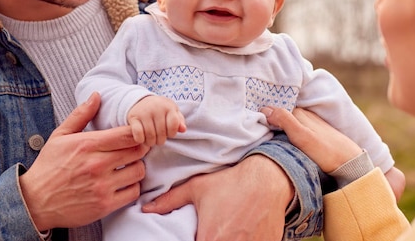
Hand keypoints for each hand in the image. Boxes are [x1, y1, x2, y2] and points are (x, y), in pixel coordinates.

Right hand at [19, 92, 149, 229]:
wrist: (35, 201)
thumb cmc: (49, 167)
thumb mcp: (60, 136)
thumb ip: (81, 115)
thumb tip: (96, 96)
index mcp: (88, 144)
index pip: (127, 134)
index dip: (138, 132)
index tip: (136, 133)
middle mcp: (97, 164)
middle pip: (137, 151)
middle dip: (140, 147)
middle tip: (135, 148)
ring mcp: (102, 186)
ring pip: (138, 171)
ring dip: (137, 167)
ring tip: (128, 165)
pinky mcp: (105, 205)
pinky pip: (133, 193)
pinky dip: (132, 187)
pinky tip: (123, 183)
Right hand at [127, 95, 185, 145]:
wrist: (142, 101)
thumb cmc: (161, 110)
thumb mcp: (172, 112)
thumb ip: (179, 121)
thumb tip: (183, 129)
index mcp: (168, 106)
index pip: (174, 125)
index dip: (172, 133)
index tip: (168, 133)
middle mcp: (156, 108)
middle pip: (161, 133)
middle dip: (161, 140)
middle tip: (158, 139)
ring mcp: (144, 112)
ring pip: (150, 135)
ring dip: (151, 142)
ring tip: (151, 140)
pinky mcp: (133, 117)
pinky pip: (138, 134)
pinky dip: (140, 140)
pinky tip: (142, 138)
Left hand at [142, 155, 292, 240]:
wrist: (267, 179)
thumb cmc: (231, 183)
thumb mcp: (197, 188)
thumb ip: (170, 200)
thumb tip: (146, 209)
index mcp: (210, 239)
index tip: (197, 234)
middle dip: (211, 240)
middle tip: (213, 231)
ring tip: (229, 229)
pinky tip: (243, 231)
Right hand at [262, 107, 362, 172]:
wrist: (349, 163)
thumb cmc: (324, 151)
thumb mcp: (302, 136)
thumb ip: (284, 120)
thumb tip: (264, 109)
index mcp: (298, 112)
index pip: (272, 110)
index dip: (261, 116)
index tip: (250, 124)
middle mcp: (302, 114)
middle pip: (278, 115)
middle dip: (267, 120)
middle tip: (253, 130)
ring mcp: (307, 123)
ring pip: (285, 122)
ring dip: (275, 127)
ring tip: (263, 135)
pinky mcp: (311, 133)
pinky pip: (292, 129)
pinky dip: (284, 132)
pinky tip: (281, 140)